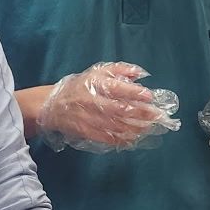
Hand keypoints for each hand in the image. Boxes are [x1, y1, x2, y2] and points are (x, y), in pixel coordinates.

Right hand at [37, 62, 180, 153]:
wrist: (52, 104)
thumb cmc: (79, 86)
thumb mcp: (96, 72)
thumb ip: (119, 70)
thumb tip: (140, 73)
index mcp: (95, 83)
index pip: (117, 88)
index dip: (135, 93)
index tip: (150, 96)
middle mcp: (92, 101)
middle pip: (120, 109)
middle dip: (141, 113)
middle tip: (157, 116)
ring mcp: (89, 118)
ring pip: (115, 125)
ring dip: (135, 128)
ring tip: (149, 128)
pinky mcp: (86, 131)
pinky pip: (106, 137)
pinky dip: (122, 139)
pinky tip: (133, 138)